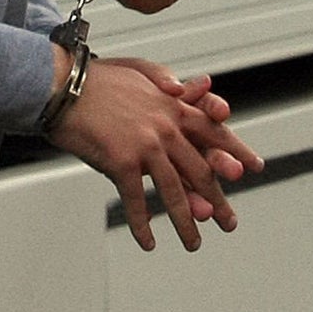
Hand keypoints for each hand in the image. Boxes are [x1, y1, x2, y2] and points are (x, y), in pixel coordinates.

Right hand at [48, 54, 261, 250]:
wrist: (61, 85)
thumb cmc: (96, 79)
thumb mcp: (139, 68)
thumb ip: (165, 80)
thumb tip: (185, 89)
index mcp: (173, 107)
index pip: (214, 131)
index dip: (234, 150)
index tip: (251, 168)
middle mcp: (166, 127)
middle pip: (200, 169)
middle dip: (217, 200)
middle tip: (229, 222)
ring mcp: (147, 146)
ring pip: (175, 191)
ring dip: (185, 221)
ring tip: (193, 243)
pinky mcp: (122, 162)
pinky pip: (137, 201)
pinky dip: (143, 224)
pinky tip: (149, 241)